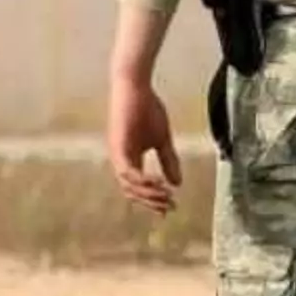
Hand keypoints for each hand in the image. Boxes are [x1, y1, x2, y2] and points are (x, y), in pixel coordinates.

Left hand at [107, 77, 181, 214]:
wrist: (136, 86)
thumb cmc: (147, 109)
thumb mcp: (162, 139)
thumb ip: (168, 160)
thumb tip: (177, 184)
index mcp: (130, 159)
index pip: (138, 188)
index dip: (152, 200)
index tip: (169, 210)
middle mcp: (121, 160)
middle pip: (132, 191)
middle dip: (151, 201)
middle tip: (169, 207)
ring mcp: (118, 154)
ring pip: (128, 185)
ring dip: (148, 194)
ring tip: (166, 197)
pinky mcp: (118, 146)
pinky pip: (127, 171)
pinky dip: (142, 180)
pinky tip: (158, 182)